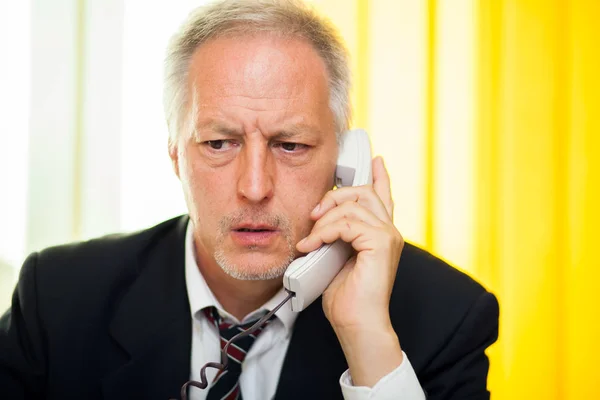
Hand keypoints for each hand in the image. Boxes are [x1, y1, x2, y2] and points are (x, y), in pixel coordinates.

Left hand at [296, 156, 404, 386]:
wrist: (357, 323)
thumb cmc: (346, 297)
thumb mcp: (336, 257)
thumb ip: (337, 235)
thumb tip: (320, 219)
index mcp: (381, 233)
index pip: (383, 196)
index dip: (379, 176)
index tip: (375, 159)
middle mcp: (389, 230)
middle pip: (363, 192)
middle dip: (334, 196)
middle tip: (314, 214)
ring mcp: (388, 235)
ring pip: (353, 205)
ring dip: (324, 220)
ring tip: (309, 240)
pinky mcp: (381, 243)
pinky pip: (347, 223)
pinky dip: (325, 232)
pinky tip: (313, 245)